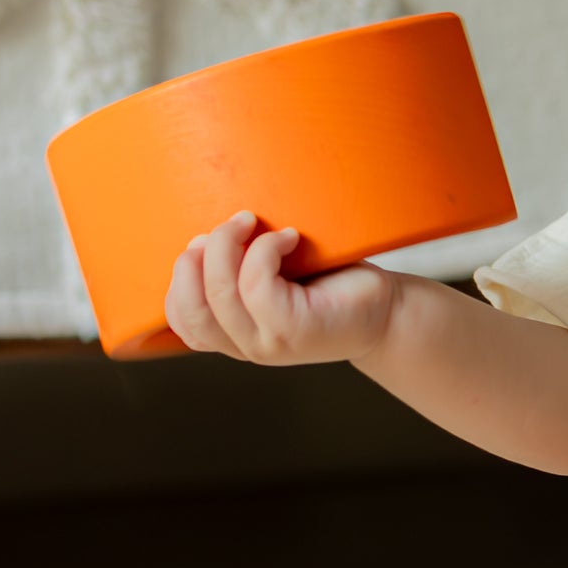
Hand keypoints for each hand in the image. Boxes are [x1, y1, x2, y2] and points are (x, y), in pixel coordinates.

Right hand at [165, 210, 400, 365]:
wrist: (388, 311)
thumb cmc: (332, 284)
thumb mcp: (277, 277)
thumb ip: (238, 270)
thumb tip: (203, 239)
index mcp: (237, 337)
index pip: (182, 322)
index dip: (179, 280)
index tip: (204, 244)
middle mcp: (248, 347)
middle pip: (194, 304)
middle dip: (198, 256)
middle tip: (232, 223)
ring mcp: (269, 344)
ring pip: (220, 292)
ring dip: (227, 244)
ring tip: (251, 220)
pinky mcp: (294, 331)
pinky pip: (256, 285)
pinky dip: (264, 250)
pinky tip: (290, 237)